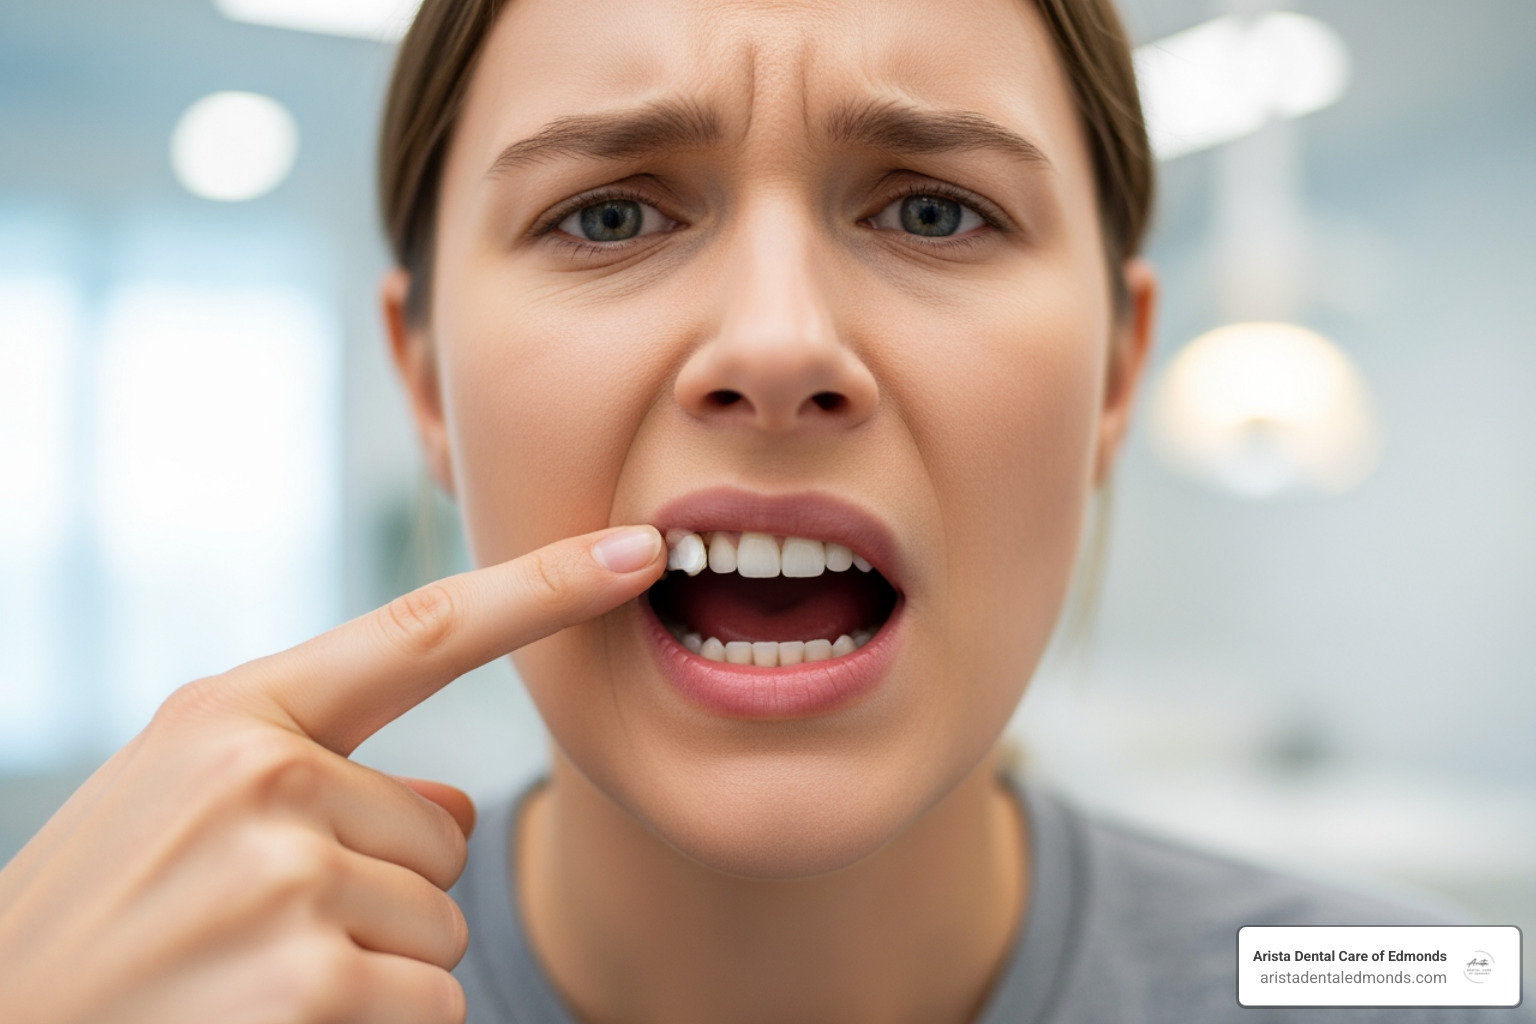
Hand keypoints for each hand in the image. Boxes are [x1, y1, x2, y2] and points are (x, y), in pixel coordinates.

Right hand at [0, 525, 664, 1023]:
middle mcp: (265, 778)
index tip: (639, 548)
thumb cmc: (101, 926)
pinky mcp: (312, 982)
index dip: (544, 589)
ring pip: (440, 923)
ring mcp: (288, 878)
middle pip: (444, 836)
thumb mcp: (183, 808)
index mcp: (234, 717)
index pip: (424, 632)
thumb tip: (458, 811)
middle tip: (251, 932)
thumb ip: (318, 775)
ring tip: (248, 979)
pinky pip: (431, 1000)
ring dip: (373, 967)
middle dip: (381, 894)